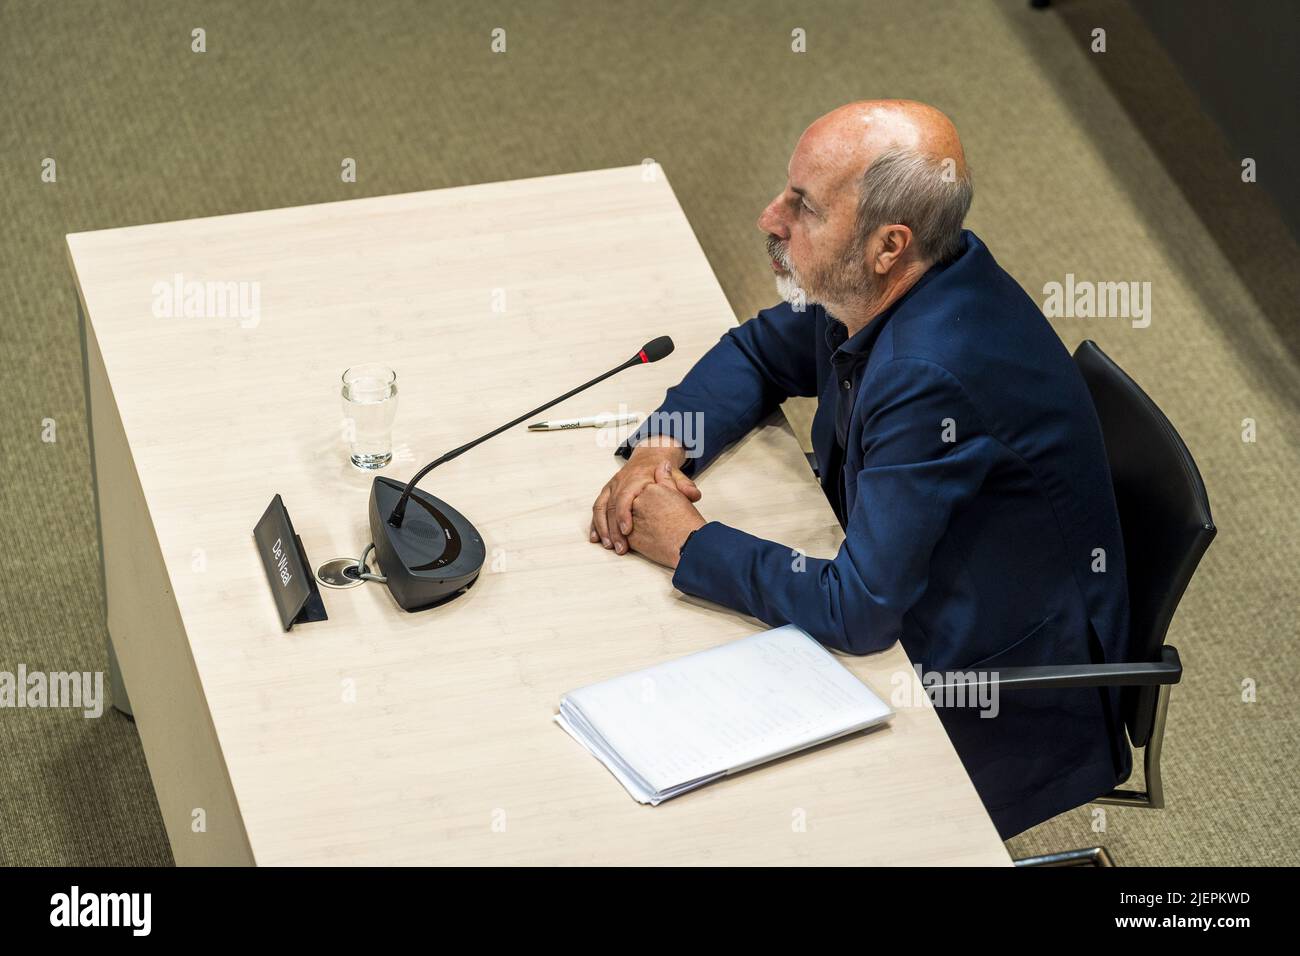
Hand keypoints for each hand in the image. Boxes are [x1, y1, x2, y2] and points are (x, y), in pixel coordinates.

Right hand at [591, 437, 700, 554]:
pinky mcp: (607, 491)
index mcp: (637, 478)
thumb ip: (684, 486)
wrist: (651, 454)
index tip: (627, 531)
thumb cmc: (663, 469)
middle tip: (620, 547)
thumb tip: (694, 495)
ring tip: (608, 545)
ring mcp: (612, 486)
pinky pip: (598, 507)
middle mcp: (621, 481)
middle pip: (612, 506)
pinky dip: (595, 523)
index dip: (624, 514)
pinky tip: (595, 537)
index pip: (626, 496)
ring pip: (601, 507)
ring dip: (602, 527)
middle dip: (613, 528)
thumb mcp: (677, 475)